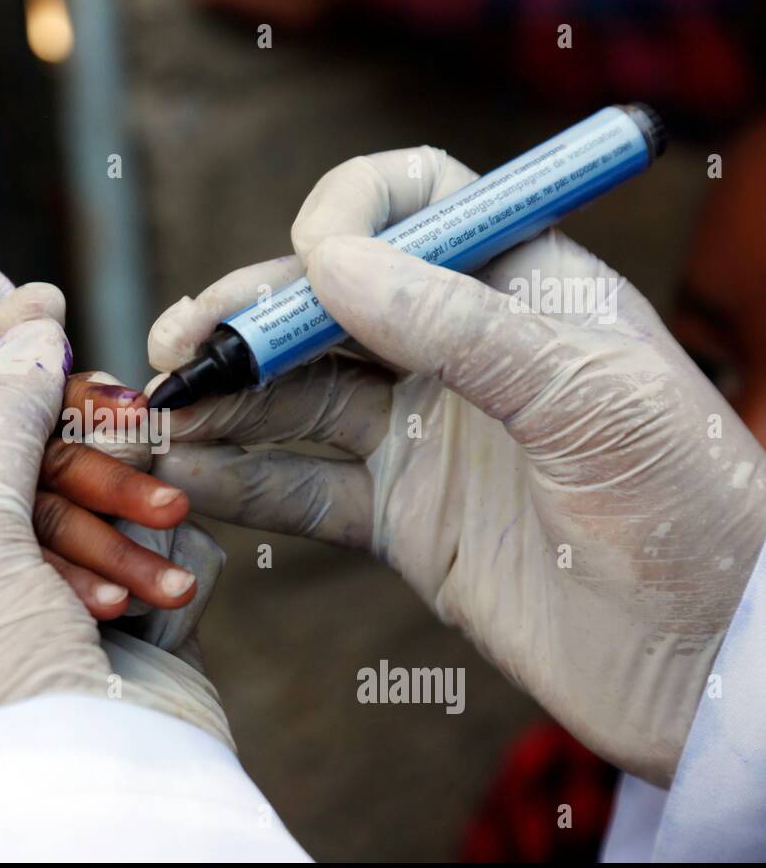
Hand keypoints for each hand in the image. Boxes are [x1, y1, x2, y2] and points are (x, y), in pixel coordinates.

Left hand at [0, 282, 196, 729]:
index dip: (56, 587)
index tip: (111, 612)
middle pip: (41, 519)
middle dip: (109, 550)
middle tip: (168, 579)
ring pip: (58, 458)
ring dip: (118, 483)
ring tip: (172, 505)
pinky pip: (53, 395)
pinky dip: (97, 405)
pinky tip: (142, 421)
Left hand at [0, 319, 229, 784]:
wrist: (66, 785)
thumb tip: (37, 331)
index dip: (15, 408)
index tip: (61, 367)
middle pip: (40, 500)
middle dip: (95, 473)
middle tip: (135, 429)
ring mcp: (43, 640)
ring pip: (103, 542)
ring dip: (137, 527)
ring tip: (171, 510)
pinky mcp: (115, 667)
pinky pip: (146, 589)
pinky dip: (167, 568)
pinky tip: (181, 561)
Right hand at [147, 147, 765, 783]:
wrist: (706, 664)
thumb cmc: (686, 511)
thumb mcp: (587, 396)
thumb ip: (456, 323)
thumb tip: (327, 262)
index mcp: (524, 287)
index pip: (417, 203)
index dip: (350, 214)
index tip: (311, 261)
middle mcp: (462, 351)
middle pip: (329, 302)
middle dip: (247, 317)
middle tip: (179, 348)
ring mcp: (425, 435)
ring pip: (298, 397)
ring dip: (226, 402)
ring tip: (160, 417)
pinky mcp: (402, 520)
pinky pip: (303, 488)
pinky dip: (243, 482)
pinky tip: (190, 478)